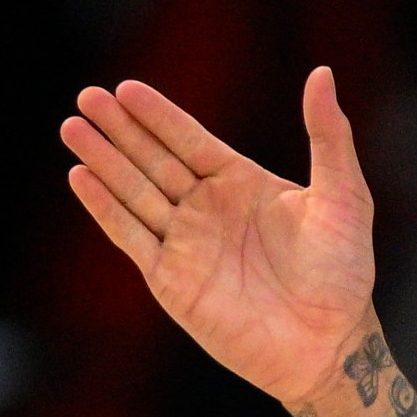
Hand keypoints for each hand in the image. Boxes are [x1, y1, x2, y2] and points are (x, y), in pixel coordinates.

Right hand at [60, 68, 376, 406]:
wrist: (330, 342)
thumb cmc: (344, 271)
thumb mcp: (344, 195)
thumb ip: (328, 136)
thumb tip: (322, 74)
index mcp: (242, 184)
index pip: (190, 140)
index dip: (159, 116)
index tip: (126, 88)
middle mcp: (207, 209)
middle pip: (154, 160)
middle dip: (120, 130)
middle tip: (87, 97)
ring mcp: (186, 244)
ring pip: (135, 193)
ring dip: (104, 161)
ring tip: (73, 128)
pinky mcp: (171, 280)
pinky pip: (131, 237)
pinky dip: (106, 208)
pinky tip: (81, 178)